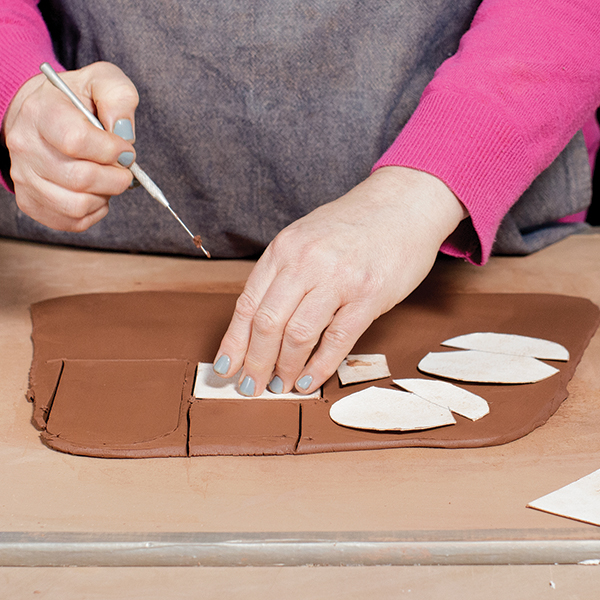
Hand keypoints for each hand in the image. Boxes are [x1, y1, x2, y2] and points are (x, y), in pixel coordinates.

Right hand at [2, 62, 138, 230]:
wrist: (42, 114)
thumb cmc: (77, 100)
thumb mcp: (101, 82)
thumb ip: (119, 98)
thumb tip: (125, 133)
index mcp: (41, 113)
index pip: (76, 141)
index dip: (111, 150)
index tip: (126, 149)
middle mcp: (25, 147)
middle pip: (80, 179)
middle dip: (116, 178)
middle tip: (124, 169)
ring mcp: (25, 178)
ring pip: (77, 206)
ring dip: (105, 197)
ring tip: (107, 179)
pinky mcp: (32, 202)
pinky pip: (73, 221)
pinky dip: (95, 211)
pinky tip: (96, 192)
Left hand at [213, 166, 467, 395]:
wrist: (403, 203)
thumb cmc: (352, 225)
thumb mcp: (305, 238)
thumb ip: (283, 273)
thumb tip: (259, 324)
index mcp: (284, 248)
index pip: (248, 304)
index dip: (234, 342)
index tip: (224, 367)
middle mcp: (306, 262)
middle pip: (268, 323)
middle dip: (255, 363)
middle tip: (250, 387)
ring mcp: (339, 278)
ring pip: (298, 336)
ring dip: (284, 369)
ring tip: (278, 386)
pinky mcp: (369, 295)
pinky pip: (337, 341)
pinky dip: (318, 367)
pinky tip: (307, 381)